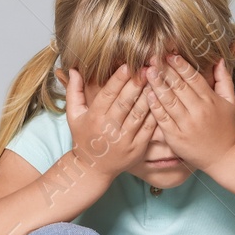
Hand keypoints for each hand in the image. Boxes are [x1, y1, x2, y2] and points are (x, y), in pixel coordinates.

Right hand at [65, 64, 155, 180]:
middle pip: (125, 102)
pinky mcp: (137, 148)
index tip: (128, 65)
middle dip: (137, 83)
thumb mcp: (73, 115)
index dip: (118, 79)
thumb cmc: (83, 137)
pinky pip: (149, 128)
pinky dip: (155, 113)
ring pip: (139, 113)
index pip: (108, 94)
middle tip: (147, 67)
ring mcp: (124, 140)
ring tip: (157, 79)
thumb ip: (73, 91)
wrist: (93, 168)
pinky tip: (161, 99)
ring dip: (149, 95)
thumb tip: (73, 69)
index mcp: (94, 118)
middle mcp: (109, 129)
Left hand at [144, 54, 234, 171]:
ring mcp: (186, 125)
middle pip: (179, 87)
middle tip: (152, 58)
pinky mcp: (175, 137)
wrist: (224, 157)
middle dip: (165, 71)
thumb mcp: (230, 101)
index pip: (193, 78)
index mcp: (210, 100)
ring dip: (157, 85)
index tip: (169, 54)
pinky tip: (147, 94)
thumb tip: (219, 58)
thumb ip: (224, 79)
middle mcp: (198, 111)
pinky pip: (162, 119)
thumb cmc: (227, 127)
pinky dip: (154, 106)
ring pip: (169, 101)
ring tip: (147, 72)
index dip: (180, 65)